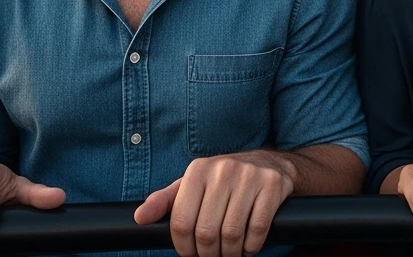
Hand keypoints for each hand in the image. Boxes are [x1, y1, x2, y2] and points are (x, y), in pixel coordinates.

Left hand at [134, 151, 296, 256]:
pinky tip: (249, 245)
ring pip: (232, 234)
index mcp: (198, 170)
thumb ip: (165, 201)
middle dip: (208, 254)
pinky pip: (258, 229)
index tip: (191, 254)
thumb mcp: (193, 185)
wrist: (271, 164)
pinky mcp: (272, 185)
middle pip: (206, 232)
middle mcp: (223, 169)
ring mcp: (249, 175)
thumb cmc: (224, 181)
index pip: (181, 222)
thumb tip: (139, 218)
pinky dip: (252, 246)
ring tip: (231, 253)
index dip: (184, 248)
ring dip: (231, 253)